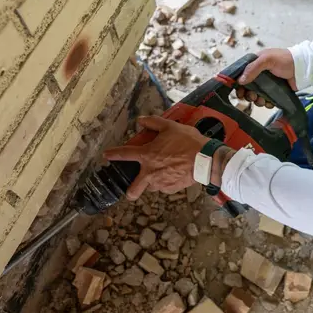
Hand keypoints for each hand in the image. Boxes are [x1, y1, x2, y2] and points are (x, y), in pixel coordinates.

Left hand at [103, 116, 235, 199]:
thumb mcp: (170, 127)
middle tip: (131, 191)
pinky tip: (175, 175)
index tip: (106, 155)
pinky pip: (166, 187)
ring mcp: (162, 182)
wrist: (205, 159)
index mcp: (147, 155)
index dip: (113, 154)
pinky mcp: (173, 188)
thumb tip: (141, 120)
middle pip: (134, 189)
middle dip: (130, 192)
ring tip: (162, 174)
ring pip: (152, 187)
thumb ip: (153, 122)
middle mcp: (151, 172)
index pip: (125, 154)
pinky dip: (168, 182)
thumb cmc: (188, 142)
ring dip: (153, 182)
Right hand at [237, 48, 296, 107]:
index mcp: (256, 64)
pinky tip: (269, 102)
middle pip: (248, 88)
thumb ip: (253, 68)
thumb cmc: (285, 59)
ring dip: (257, 100)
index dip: (239, 84)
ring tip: (262, 100)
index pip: (242, 75)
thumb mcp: (267, 60)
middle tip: (252, 97)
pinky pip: (267, 100)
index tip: (239, 92)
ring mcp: (268, 84)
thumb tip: (240, 80)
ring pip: (257, 96)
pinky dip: (267, 103)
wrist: (303, 67)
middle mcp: (260, 75)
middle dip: (248, 95)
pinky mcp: (276, 92)